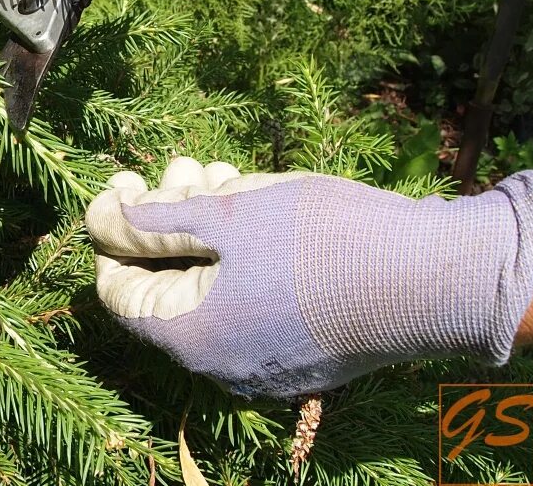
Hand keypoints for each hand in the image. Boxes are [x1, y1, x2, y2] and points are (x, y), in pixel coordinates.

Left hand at [86, 158, 532, 397]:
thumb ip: (152, 224)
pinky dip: (239, 257)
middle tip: (188, 168)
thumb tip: (99, 223)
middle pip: (164, 283)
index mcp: (191, 338)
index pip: (116, 289)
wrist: (434, 277)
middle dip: (167, 218)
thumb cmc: (322, 239)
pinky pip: (245, 304)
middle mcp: (219, 364)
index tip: (128, 184)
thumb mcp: (225, 217)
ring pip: (208, 287)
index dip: (114, 232)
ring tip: (226, 175)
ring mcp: (260, 364)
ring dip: (205, 228)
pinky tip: (256, 209)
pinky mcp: (295, 354)